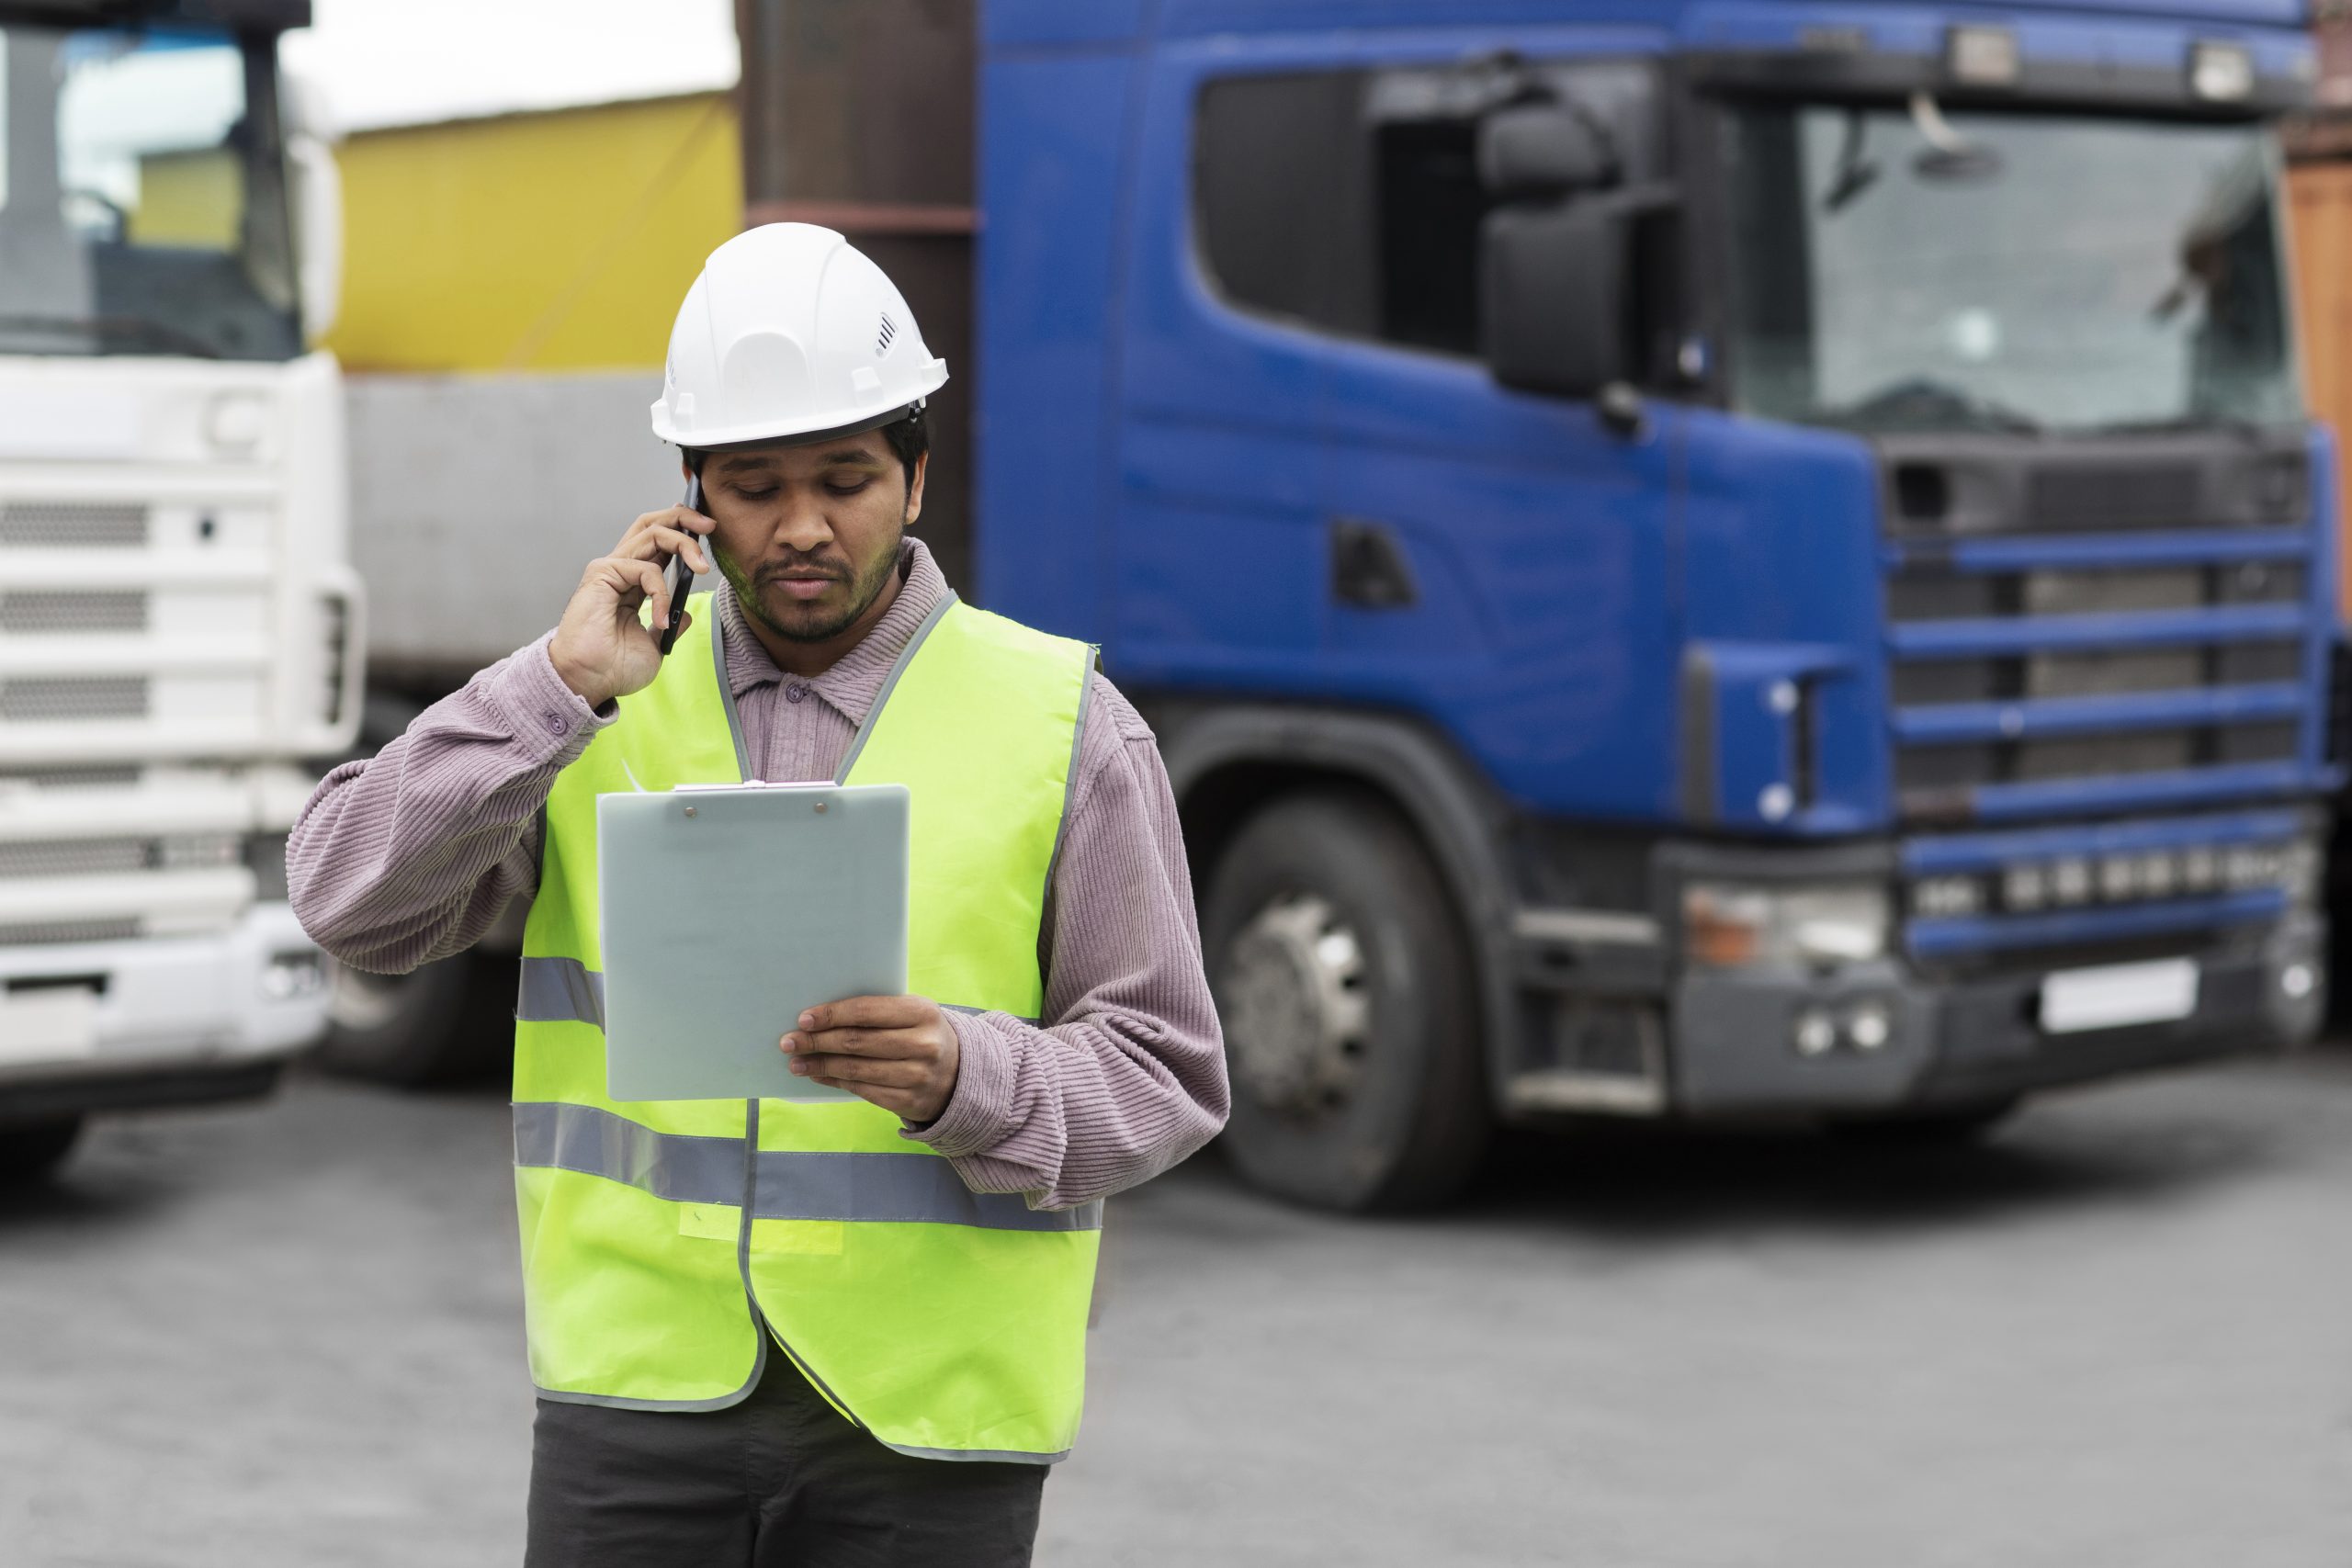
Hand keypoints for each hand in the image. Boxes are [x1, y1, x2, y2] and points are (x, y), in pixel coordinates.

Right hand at [547, 505, 717, 707]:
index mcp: (632, 581)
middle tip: (710, 525)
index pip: (657, 541)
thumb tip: (685, 615)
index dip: (681, 528)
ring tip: (702, 567)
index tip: (707, 529)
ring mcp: (610, 568)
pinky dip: (661, 592)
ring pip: (652, 534)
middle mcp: (620, 568)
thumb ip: (670, 624)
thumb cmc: (614, 667)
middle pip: (652, 524)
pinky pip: (646, 569)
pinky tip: (661, 619)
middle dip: (684, 517)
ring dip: (684, 543)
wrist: (589, 681)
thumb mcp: (655, 644)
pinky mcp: (603, 573)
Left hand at [782, 995, 960, 1122]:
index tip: (804, 1018)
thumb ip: (876, 1011)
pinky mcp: (909, 1101)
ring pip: (856, 1069)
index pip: (868, 1011)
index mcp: (923, 1012)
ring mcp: (918, 1076)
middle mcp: (923, 1044)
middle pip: (857, 1042)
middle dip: (817, 1041)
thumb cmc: (920, 1034)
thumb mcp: (911, 1014)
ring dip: (820, 1065)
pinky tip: (818, 1075)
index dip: (832, 1015)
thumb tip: (819, 1018)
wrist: (959, 1073)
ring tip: (796, 1062)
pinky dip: (835, 1081)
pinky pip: (862, 1091)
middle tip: (789, 1041)